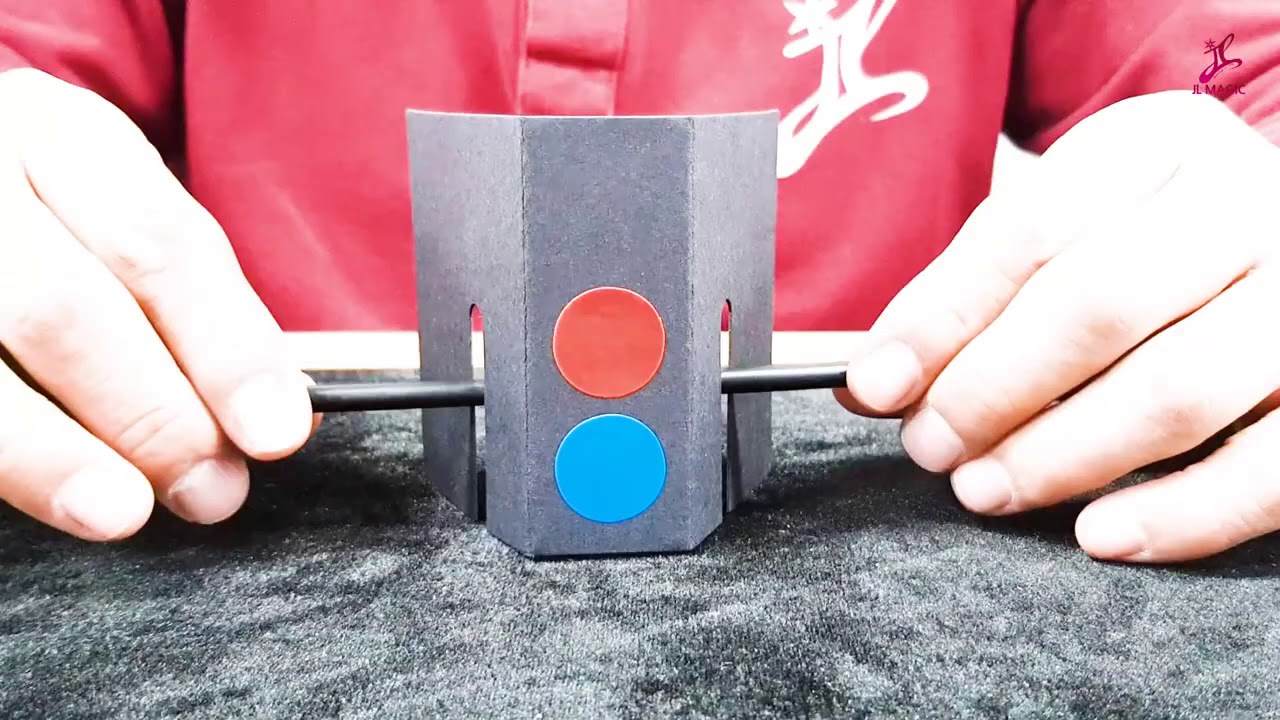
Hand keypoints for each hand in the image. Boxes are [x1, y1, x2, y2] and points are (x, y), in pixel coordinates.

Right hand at [0, 69, 316, 540]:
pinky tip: (48, 494)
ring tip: (123, 511)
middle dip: (153, 414)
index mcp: (63, 135)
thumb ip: (197, 305)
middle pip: (66, 306)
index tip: (279, 429)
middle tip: (213, 488)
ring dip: (58, 454)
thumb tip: (281, 408)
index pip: (162, 245)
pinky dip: (5, 457)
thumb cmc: (53, 219)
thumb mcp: (124, 217)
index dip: (227, 347)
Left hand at [838, 91, 1279, 563]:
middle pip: (1098, 304)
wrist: (1269, 239)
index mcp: (1159, 146)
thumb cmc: (1137, 241)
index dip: (942, 315)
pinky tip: (1100, 536)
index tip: (875, 384)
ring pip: (1178, 389)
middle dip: (991, 390)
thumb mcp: (1060, 225)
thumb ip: (965, 294)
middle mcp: (1246, 203)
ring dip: (1062, 455)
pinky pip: (1271, 468)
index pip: (1031, 230)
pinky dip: (1182, 514)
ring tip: (983, 489)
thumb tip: (870, 383)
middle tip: (930, 447)